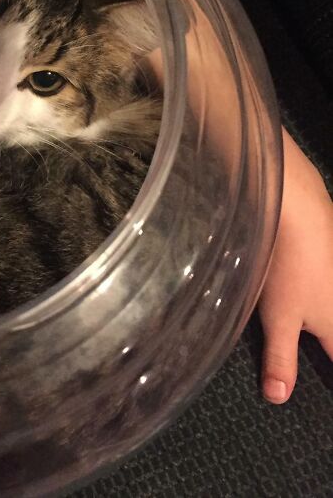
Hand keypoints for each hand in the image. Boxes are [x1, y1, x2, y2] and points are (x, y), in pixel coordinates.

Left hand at [258, 130, 332, 402]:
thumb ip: (280, 358)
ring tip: (316, 315)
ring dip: (324, 304)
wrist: (297, 208)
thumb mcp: (277, 319)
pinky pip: (329, 270)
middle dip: (327, 337)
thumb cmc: (287, 268)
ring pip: (331, 295)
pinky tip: (320, 274)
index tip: (328, 366)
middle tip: (322, 340)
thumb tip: (278, 397)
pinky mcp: (332, 243)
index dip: (331, 366)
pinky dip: (325, 278)